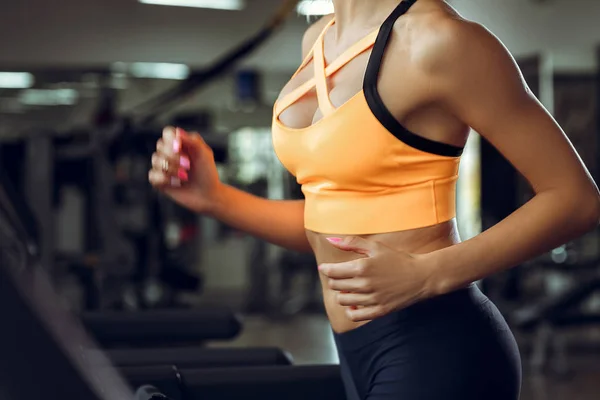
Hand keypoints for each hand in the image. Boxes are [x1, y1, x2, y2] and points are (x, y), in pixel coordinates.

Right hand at [149, 126, 221, 213]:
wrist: (208, 195)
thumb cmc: (208, 173)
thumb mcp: (204, 153)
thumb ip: (192, 140)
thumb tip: (177, 132)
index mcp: (181, 144)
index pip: (167, 133)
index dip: (171, 139)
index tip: (180, 147)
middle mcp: (170, 153)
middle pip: (160, 145)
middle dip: (174, 156)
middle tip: (188, 165)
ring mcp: (164, 167)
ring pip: (155, 160)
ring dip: (172, 169)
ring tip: (185, 176)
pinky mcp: (160, 181)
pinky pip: (152, 176)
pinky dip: (165, 179)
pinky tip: (176, 183)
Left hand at [319, 236, 436, 321]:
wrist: (421, 276)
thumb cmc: (398, 259)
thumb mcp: (375, 247)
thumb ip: (351, 243)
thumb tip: (329, 239)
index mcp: (362, 267)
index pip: (332, 272)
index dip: (325, 269)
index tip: (325, 268)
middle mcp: (364, 284)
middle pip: (335, 286)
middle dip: (334, 280)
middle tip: (341, 276)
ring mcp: (372, 299)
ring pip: (342, 300)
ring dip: (342, 294)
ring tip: (349, 288)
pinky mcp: (379, 311)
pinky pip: (354, 316)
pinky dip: (350, 310)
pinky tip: (355, 303)